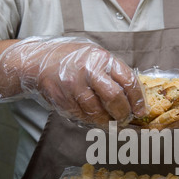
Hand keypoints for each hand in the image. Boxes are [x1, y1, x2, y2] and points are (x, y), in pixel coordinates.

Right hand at [0, 37, 146, 125]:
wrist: (37, 62)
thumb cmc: (71, 59)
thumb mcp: (94, 56)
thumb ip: (112, 72)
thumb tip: (134, 96)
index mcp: (101, 58)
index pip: (127, 80)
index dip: (137, 99)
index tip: (141, 110)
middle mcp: (88, 71)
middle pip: (114, 98)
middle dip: (123, 113)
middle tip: (125, 119)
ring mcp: (74, 86)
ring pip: (98, 112)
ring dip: (108, 122)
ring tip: (111, 122)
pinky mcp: (63, 100)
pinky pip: (83, 117)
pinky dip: (92, 121)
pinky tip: (94, 118)